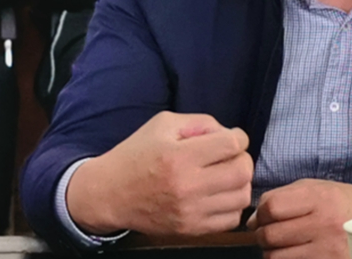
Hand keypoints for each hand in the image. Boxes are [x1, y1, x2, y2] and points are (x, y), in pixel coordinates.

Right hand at [67, 111, 252, 235]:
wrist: (108, 194)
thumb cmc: (137, 154)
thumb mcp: (164, 124)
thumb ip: (201, 123)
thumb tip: (230, 134)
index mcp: (180, 156)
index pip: (232, 144)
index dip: (238, 137)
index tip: (229, 139)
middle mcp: (188, 186)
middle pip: (243, 171)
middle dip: (242, 158)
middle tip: (229, 157)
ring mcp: (190, 212)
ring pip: (242, 197)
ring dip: (239, 183)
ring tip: (224, 176)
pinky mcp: (190, 230)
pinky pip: (231, 219)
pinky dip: (231, 205)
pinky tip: (218, 194)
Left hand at [247, 179, 351, 258]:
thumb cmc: (346, 203)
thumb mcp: (319, 187)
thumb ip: (283, 196)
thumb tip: (252, 220)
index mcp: (321, 198)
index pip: (272, 207)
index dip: (261, 213)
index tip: (264, 216)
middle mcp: (325, 224)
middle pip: (270, 235)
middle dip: (263, 235)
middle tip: (270, 232)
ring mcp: (329, 250)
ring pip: (276, 257)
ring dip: (272, 252)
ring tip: (285, 244)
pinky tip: (296, 253)